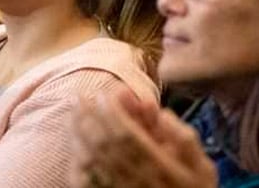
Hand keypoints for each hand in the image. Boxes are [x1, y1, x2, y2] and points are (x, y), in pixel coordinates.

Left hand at [69, 90, 216, 187]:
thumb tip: (159, 110)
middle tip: (79, 96)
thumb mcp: (202, 167)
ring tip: (71, 113)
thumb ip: (184, 138)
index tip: (104, 94)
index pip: (128, 135)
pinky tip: (73, 143)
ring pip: (90, 160)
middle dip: (89, 117)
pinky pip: (85, 180)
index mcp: (162, 169)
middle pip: (103, 144)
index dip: (113, 113)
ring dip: (77, 133)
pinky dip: (76, 160)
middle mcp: (137, 180)